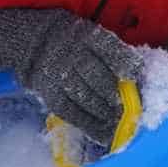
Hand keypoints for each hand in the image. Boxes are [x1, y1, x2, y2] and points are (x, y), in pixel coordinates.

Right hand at [0, 9, 144, 151]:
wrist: (31, 43)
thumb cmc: (71, 39)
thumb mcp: (88, 32)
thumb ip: (110, 50)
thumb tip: (136, 74)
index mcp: (85, 35)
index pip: (109, 49)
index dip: (125, 63)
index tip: (136, 75)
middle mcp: (72, 55)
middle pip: (99, 78)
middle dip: (118, 94)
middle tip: (133, 107)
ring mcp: (59, 76)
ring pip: (87, 98)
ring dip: (108, 113)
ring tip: (123, 123)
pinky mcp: (51, 95)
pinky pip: (73, 113)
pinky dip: (91, 126)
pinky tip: (105, 134)